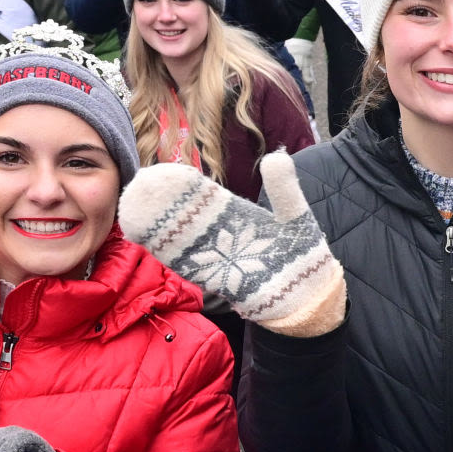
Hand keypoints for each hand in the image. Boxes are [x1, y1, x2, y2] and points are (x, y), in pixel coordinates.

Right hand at [120, 155, 346, 335]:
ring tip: (139, 210)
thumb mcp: (294, 216)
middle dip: (164, 204)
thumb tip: (276, 156)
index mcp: (236, 218)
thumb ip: (283, 189)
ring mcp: (220, 261)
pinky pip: (193, 269)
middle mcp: (222, 239)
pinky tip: (155, 243)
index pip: (203, 198)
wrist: (313, 295)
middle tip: (142, 186)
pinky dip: (175, 256)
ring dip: (161, 229)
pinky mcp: (224, 284)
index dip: (184, 186)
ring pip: (183, 242)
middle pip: (186, 218)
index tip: (165, 172)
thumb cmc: (302, 255)